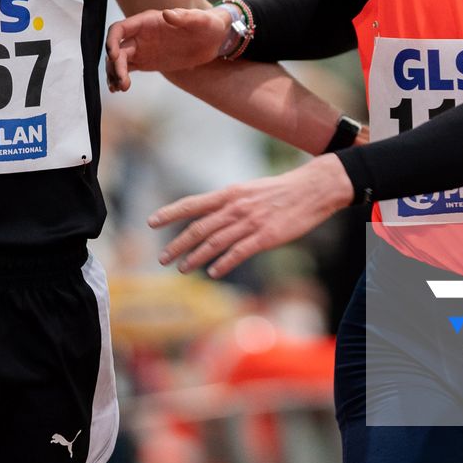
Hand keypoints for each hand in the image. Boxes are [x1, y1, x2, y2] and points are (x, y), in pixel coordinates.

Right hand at [106, 6, 233, 90]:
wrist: (214, 38)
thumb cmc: (207, 24)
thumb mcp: (199, 20)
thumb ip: (183, 17)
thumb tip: (167, 14)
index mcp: (147, 22)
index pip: (120, 29)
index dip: (112, 41)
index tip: (113, 56)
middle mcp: (140, 35)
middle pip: (117, 49)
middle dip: (114, 65)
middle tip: (122, 82)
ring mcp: (142, 49)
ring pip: (119, 61)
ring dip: (115, 74)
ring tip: (120, 88)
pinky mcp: (147, 62)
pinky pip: (128, 70)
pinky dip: (120, 78)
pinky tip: (119, 89)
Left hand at [150, 156, 355, 277]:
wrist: (311, 189)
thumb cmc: (280, 191)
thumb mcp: (249, 190)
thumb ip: (229, 203)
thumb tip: (210, 216)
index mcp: (229, 194)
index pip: (192, 204)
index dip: (170, 213)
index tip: (151, 222)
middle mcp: (235, 207)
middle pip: (199, 228)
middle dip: (177, 244)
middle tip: (163, 258)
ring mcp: (250, 223)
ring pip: (214, 242)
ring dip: (195, 257)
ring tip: (182, 269)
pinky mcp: (265, 237)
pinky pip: (238, 253)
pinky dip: (223, 264)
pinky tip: (213, 272)